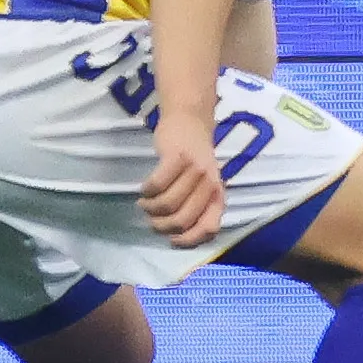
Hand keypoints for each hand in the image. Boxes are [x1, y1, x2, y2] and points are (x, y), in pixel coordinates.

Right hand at [139, 111, 226, 247]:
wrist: (189, 122)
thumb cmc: (192, 161)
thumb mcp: (202, 186)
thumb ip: (197, 209)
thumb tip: (178, 237)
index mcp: (218, 196)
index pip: (209, 229)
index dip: (188, 240)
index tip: (171, 240)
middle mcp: (210, 184)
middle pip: (181, 220)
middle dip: (160, 226)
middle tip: (151, 219)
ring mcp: (195, 170)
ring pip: (166, 204)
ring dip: (149, 208)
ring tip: (145, 202)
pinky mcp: (177, 157)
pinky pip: (156, 185)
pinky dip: (146, 191)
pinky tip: (145, 189)